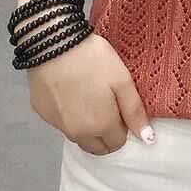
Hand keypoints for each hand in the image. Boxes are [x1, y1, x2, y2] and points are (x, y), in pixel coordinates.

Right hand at [27, 31, 154, 154]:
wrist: (54, 44)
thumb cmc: (93, 60)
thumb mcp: (122, 80)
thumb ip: (135, 112)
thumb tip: (147, 139)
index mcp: (100, 127)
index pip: (118, 143)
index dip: (123, 126)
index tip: (120, 105)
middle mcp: (77, 134)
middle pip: (97, 146)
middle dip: (106, 132)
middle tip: (107, 103)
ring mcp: (57, 125)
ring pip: (78, 137)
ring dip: (87, 126)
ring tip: (89, 95)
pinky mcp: (43, 114)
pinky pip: (62, 123)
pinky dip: (69, 115)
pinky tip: (71, 91)